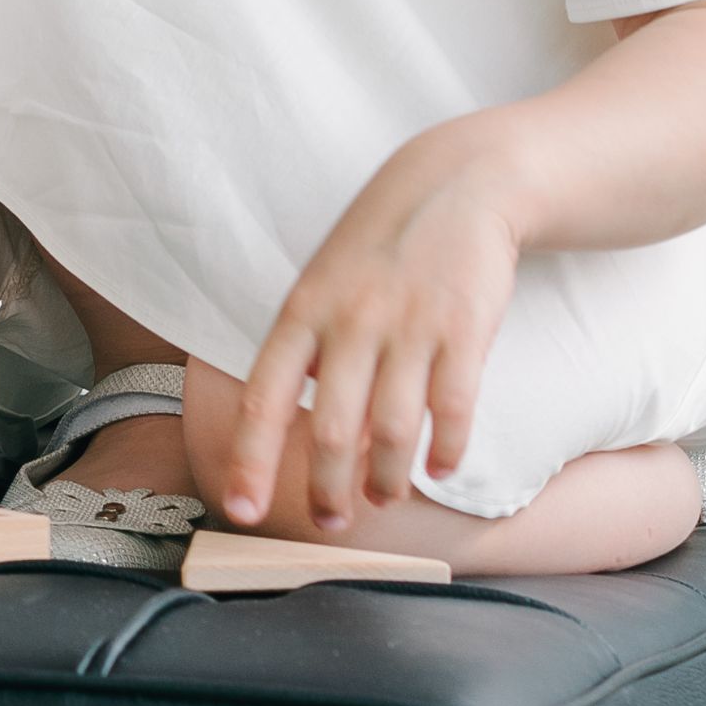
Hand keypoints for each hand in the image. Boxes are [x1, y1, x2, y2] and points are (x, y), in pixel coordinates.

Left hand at [214, 119, 529, 528]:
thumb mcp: (322, 286)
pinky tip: (440, 468)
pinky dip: (447, 447)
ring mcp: (409, 326)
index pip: (263, 399)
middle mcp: (350, 323)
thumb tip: (302, 428)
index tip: (240, 508)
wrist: (457, 184)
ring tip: (383, 498)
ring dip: (386, 477)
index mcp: (302, 314)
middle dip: (327, 487)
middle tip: (330, 521)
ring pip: (392, 428)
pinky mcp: (465, 327)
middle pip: (330, 428)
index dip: (250, 459)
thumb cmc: (378, 247)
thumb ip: (308, 352)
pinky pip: (453, 406)